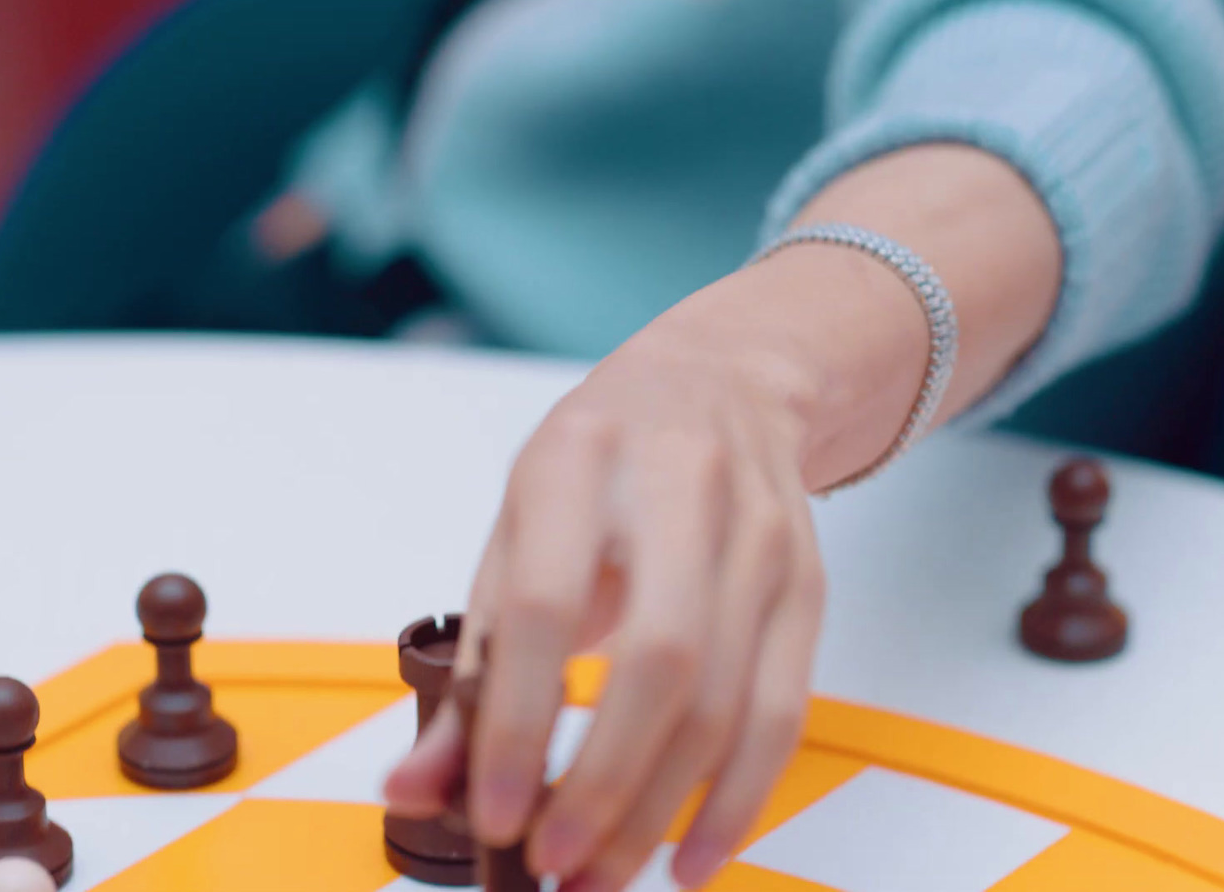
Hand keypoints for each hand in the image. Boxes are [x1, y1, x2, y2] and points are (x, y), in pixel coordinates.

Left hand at [384, 282, 828, 890]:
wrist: (724, 381)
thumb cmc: (600, 464)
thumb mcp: (513, 534)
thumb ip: (467, 666)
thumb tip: (416, 789)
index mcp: (576, 463)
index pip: (545, 604)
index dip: (514, 721)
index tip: (489, 811)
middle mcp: (679, 489)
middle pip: (659, 661)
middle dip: (603, 784)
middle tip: (554, 862)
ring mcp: (758, 539)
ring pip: (725, 699)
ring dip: (662, 810)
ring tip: (604, 874)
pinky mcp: (806, 585)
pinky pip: (782, 711)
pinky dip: (739, 800)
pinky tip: (693, 855)